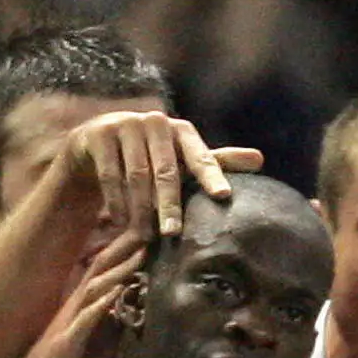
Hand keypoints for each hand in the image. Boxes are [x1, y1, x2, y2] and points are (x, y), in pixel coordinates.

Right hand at [50, 229, 144, 357]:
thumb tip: (128, 314)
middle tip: (144, 231)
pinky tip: (118, 291)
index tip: (144, 238)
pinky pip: (88, 316)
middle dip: (122, 251)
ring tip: (139, 255)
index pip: (104, 272)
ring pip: (96, 286)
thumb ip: (113, 327)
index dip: (122, 255)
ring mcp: (72, 318)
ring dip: (118, 271)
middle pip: (100, 270)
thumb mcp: (99, 344)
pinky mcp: (70, 337)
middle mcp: (76, 304)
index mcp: (83, 304)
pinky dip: (103, 302)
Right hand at [59, 111, 261, 240]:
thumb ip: (217, 163)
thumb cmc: (151, 158)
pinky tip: (121, 223)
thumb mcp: (183, 161)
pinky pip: (111, 175)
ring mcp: (125, 124)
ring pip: (136, 176)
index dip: (212, 175)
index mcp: (181, 130)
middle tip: (172, 233)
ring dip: (141, 209)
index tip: (223, 196)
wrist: (96, 147)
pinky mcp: (98, 134)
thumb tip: (261, 159)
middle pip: (166, 171)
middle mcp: (155, 122)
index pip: (200, 156)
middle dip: (169, 205)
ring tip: (144, 235)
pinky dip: (117, 202)